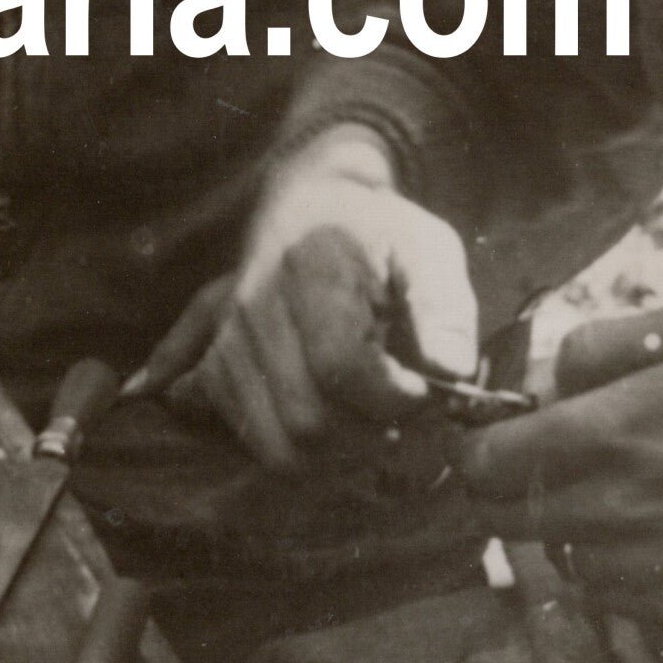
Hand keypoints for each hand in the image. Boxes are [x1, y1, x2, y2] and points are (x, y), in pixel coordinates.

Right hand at [123, 125, 478, 470]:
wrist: (309, 208)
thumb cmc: (380, 236)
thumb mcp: (429, 250)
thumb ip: (444, 310)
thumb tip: (446, 372)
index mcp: (313, 264)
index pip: (340, 365)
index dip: (393, 397)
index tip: (424, 389)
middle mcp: (256, 303)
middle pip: (308, 418)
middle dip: (369, 433)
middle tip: (402, 412)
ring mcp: (229, 338)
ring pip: (279, 444)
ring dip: (337, 455)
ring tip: (372, 425)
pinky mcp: (216, 365)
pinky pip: (252, 441)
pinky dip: (301, 454)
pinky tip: (336, 430)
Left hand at [461, 305, 662, 622]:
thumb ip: (600, 342)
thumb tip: (543, 378)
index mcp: (608, 430)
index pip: (485, 460)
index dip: (474, 450)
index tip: (488, 441)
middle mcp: (611, 502)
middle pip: (498, 516)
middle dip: (500, 490)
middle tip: (530, 468)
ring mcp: (637, 559)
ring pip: (545, 553)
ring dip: (552, 526)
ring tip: (596, 494)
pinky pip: (595, 589)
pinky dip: (598, 563)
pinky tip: (635, 531)